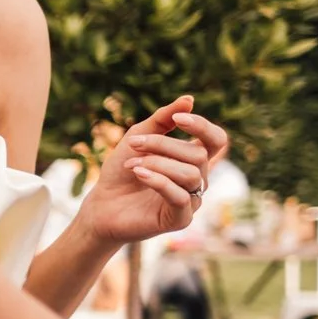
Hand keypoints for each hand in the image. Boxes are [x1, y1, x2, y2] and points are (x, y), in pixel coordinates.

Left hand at [77, 97, 228, 245]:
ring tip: (132, 164)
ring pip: (191, 174)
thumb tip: (189, 99)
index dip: (202, 127)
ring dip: (158, 163)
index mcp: (192, 159)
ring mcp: (191, 200)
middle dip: (163, 145)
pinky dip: (159, 181)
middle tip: (133, 145)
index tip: (178, 119)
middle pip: (198, 155)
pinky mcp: (180, 219)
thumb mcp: (138, 137)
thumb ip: (163, 119)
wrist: (101, 204)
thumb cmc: (121, 171)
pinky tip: (139, 174)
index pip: (216, 140)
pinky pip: (181, 197)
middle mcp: (197, 179)